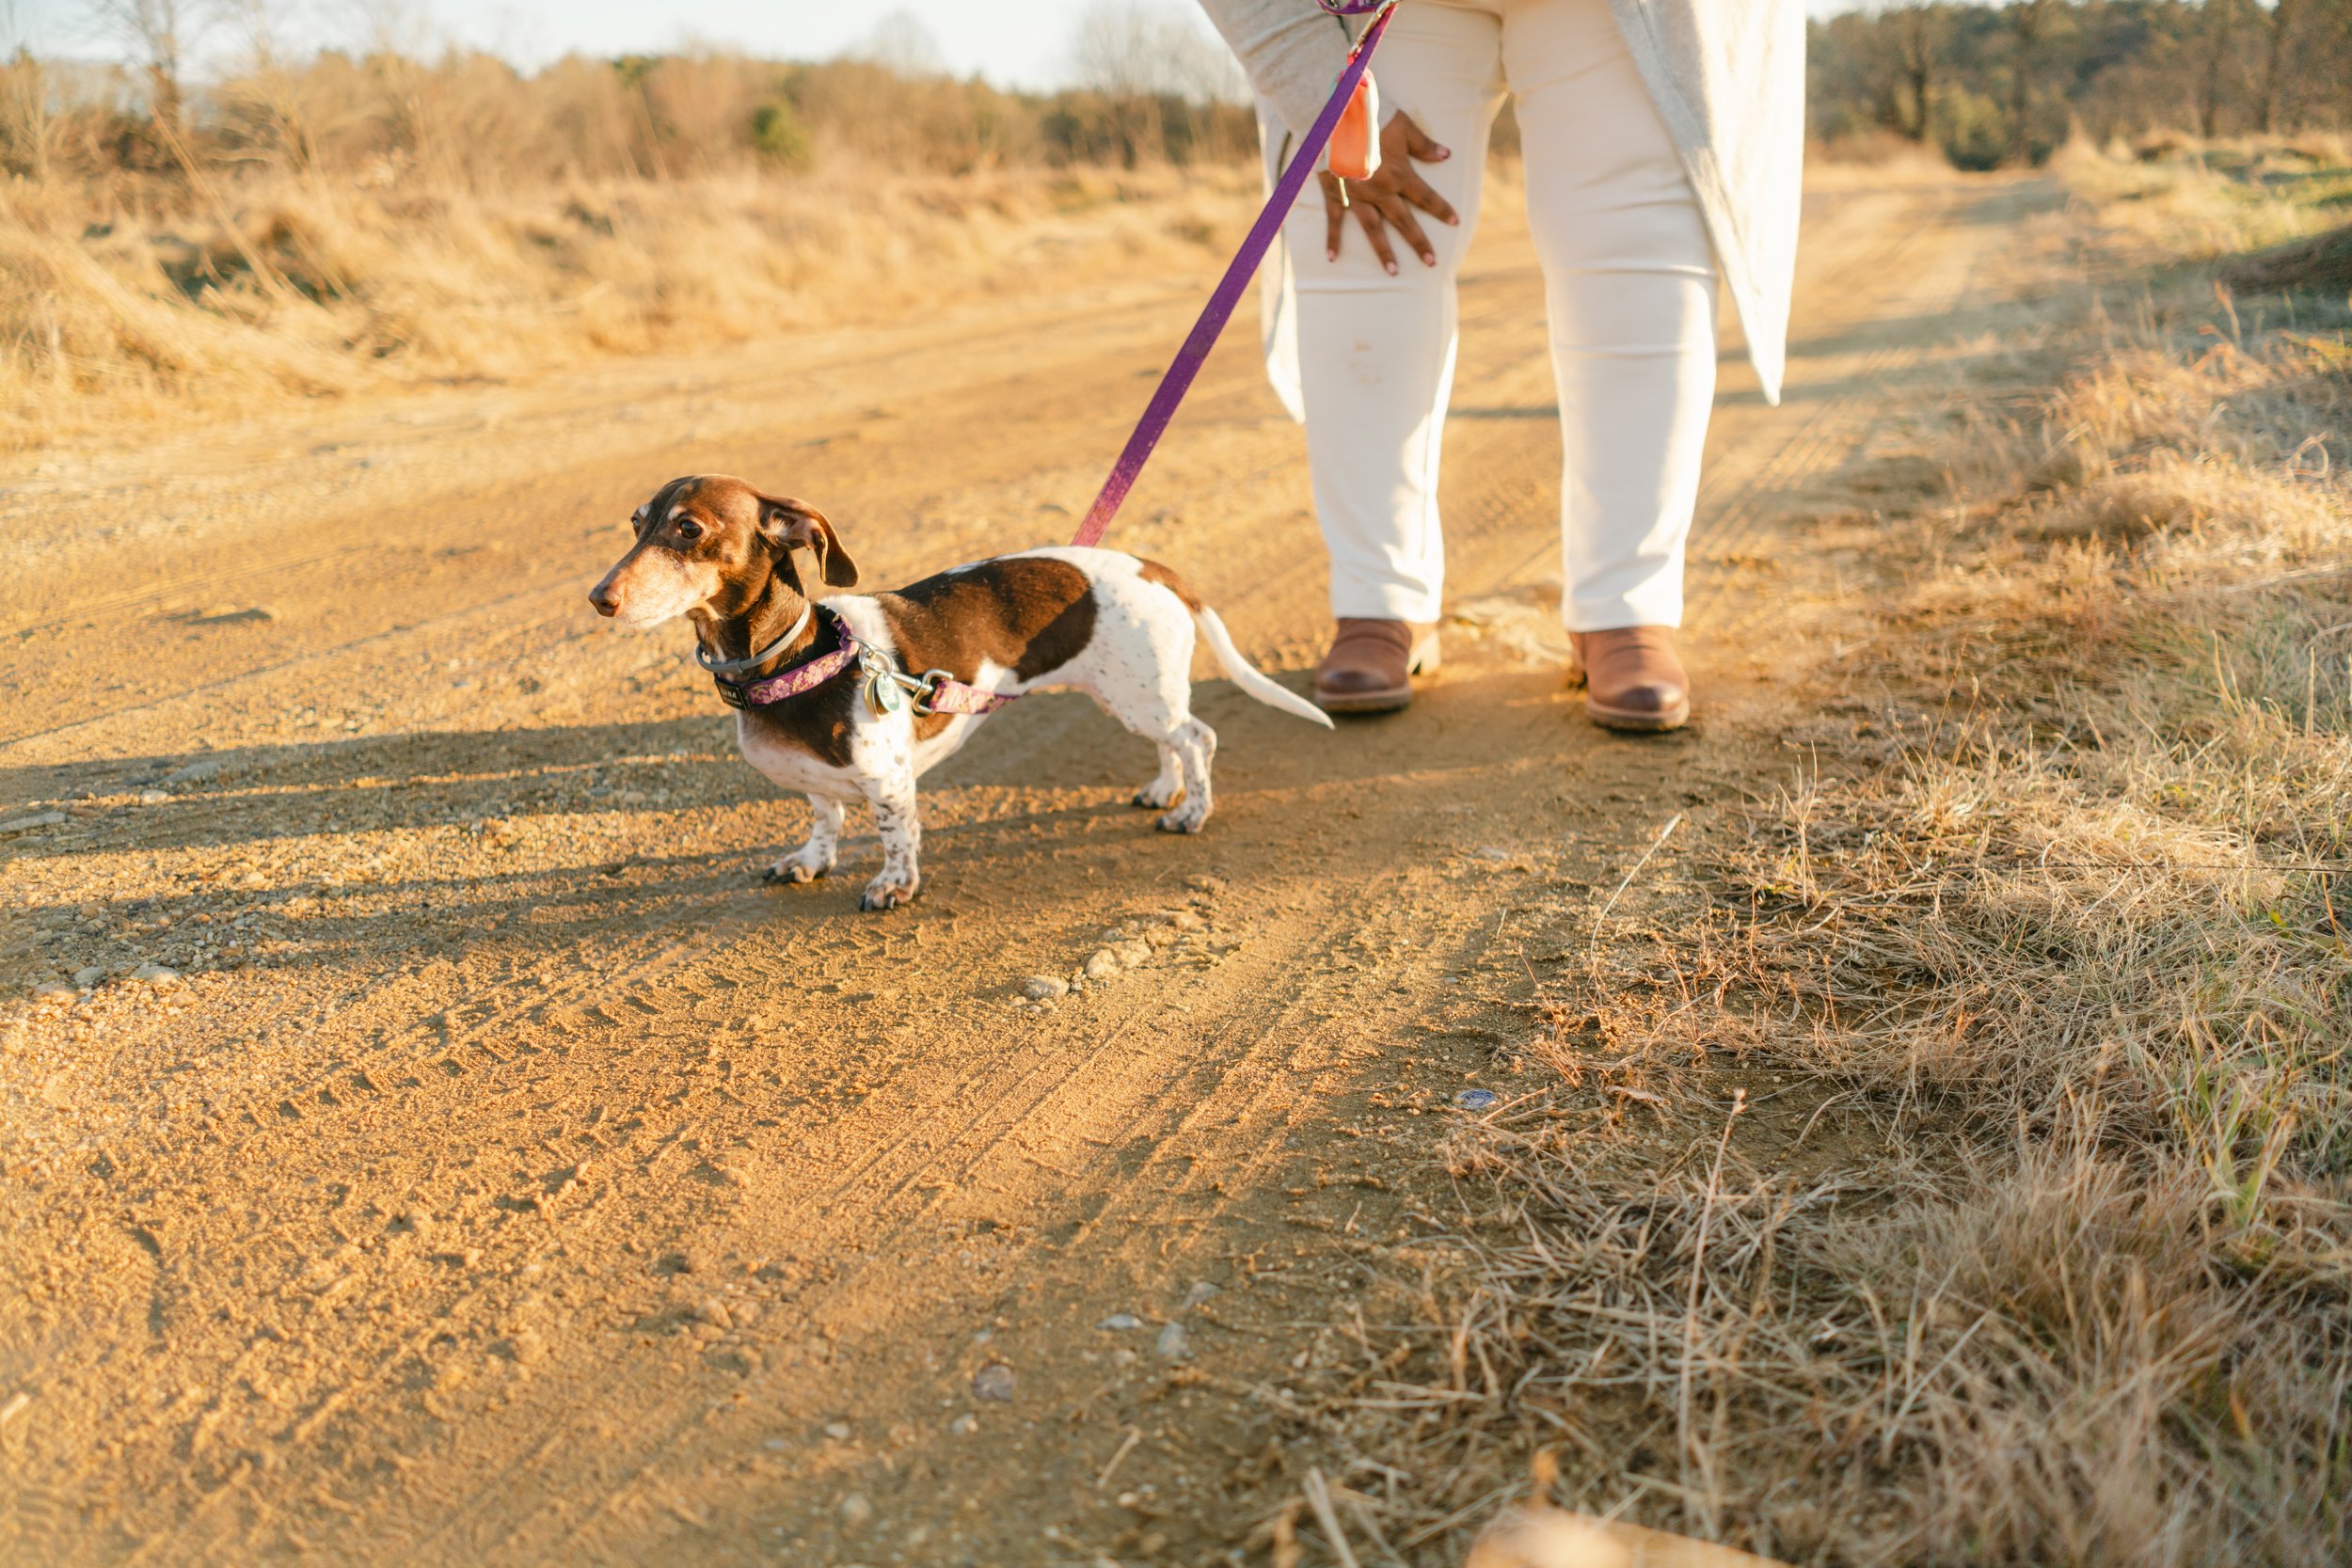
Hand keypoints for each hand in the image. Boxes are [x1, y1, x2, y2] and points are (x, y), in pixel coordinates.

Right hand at [1319, 109, 1458, 272]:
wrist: (1335, 115)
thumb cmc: (1371, 117)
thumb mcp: (1404, 127)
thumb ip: (1424, 145)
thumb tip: (1446, 155)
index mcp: (1399, 175)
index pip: (1426, 197)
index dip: (1442, 209)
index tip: (1456, 223)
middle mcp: (1380, 191)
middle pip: (1404, 221)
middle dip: (1419, 242)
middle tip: (1431, 263)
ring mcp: (1357, 196)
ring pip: (1373, 229)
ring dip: (1384, 252)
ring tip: (1394, 272)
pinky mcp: (1335, 194)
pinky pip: (1335, 220)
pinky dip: (1332, 239)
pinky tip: (1332, 258)